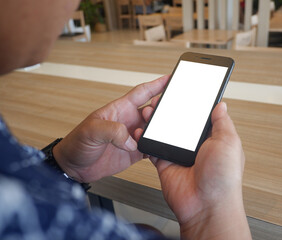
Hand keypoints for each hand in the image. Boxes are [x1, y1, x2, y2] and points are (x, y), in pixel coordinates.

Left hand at [53, 75, 168, 182]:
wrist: (73, 167)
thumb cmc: (77, 143)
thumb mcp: (92, 130)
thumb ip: (113, 130)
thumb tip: (132, 139)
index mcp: (120, 109)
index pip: (142, 93)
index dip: (156, 85)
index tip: (170, 79)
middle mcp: (128, 121)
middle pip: (152, 110)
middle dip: (160, 110)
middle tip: (161, 114)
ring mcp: (132, 137)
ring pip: (154, 129)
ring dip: (158, 131)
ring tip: (157, 134)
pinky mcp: (134, 152)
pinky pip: (151, 147)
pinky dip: (157, 148)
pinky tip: (159, 148)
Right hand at [135, 102, 251, 239]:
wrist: (206, 205)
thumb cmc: (223, 178)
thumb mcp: (229, 142)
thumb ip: (222, 122)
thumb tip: (221, 105)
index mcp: (212, 139)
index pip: (200, 116)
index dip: (192, 104)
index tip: (183, 91)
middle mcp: (195, 146)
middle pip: (179, 122)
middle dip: (170, 110)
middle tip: (162, 99)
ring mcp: (179, 154)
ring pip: (164, 132)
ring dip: (156, 121)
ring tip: (150, 110)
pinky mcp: (165, 163)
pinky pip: (152, 148)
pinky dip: (145, 139)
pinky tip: (142, 130)